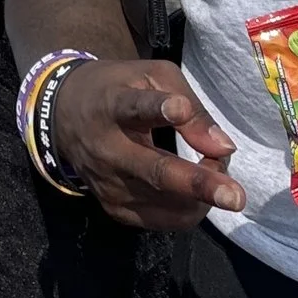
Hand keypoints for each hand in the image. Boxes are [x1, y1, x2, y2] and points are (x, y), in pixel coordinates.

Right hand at [53, 59, 243, 228]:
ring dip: (201, 194)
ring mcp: (108, 184)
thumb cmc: (118, 88)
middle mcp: (106, 149)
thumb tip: (223, 148)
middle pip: (154, 172)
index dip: (157, 108)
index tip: (178, 108)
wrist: (62, 115)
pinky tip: (196, 190)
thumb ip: (191, 107)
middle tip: (235, 196)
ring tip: (216, 172)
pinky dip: (188, 209)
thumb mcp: (152, 77)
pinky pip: (161, 220)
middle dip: (197, 185)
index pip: (132, 107)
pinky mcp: (112, 208)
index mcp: (112, 106)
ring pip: (164, 204)